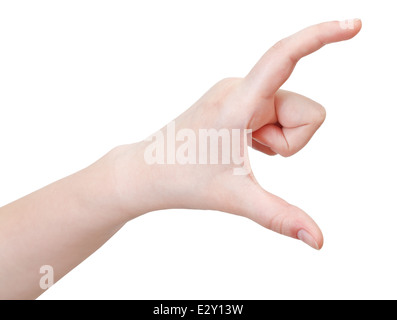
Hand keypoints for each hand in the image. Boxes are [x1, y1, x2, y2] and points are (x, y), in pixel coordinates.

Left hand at [115, 20, 361, 249]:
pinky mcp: (239, 101)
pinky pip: (277, 115)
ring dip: (278, 140)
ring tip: (244, 150)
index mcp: (238, 101)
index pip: (285, 56)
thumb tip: (318, 241)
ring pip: (292, 115)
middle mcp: (241, 88)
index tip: (356, 24)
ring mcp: (239, 93)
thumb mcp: (236, 198)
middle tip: (254, 153)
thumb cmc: (183, 179)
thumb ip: (280, 217)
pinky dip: (269, 136)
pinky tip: (244, 145)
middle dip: (292, 141)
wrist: (148, 171)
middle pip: (306, 111)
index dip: (322, 37)